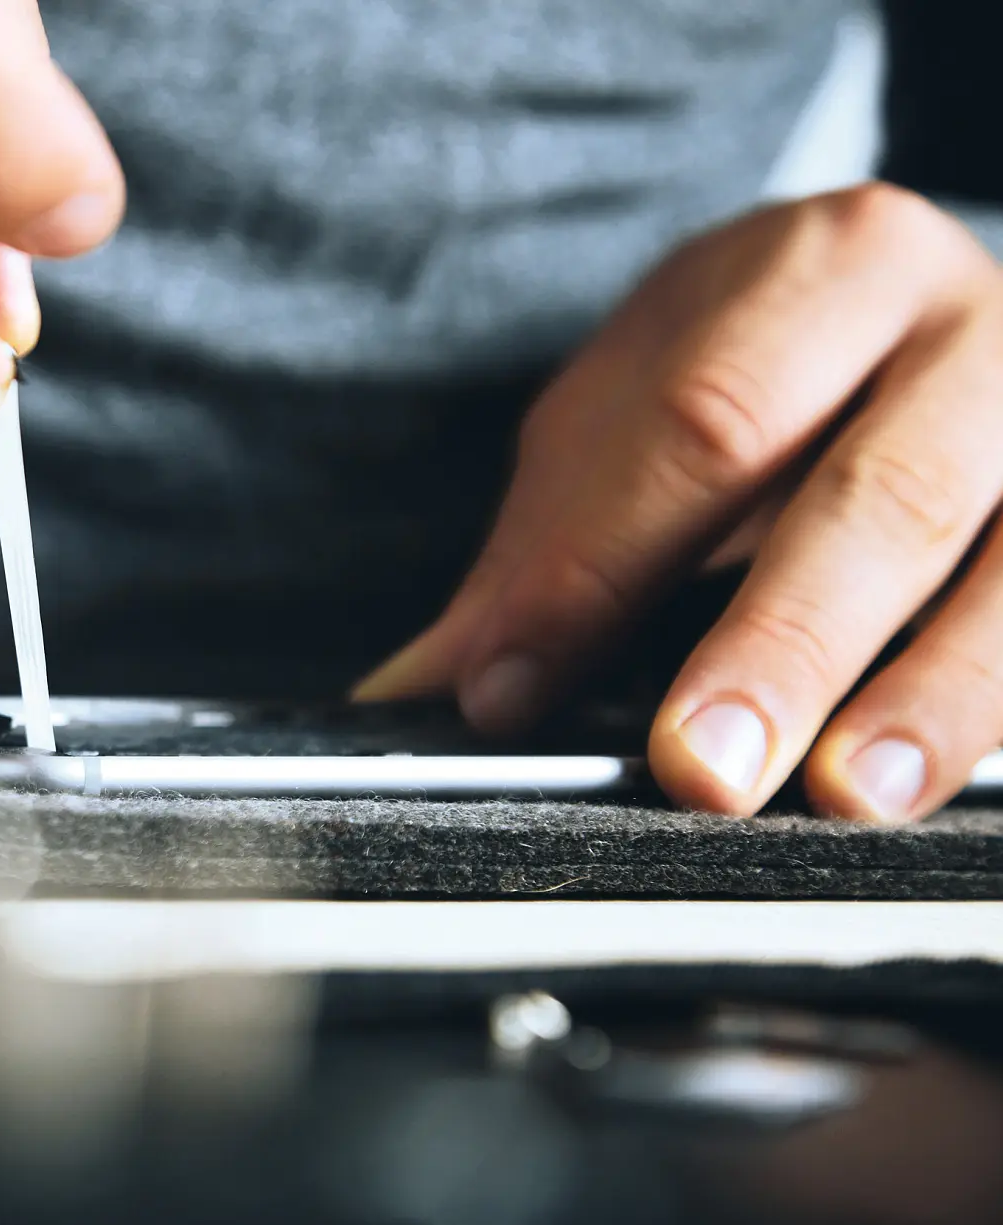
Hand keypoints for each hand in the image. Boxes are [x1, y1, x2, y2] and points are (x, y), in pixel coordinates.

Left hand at [355, 183, 1002, 820]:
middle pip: (885, 494)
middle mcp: (977, 330)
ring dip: (938, 694)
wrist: (923, 305)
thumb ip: (547, 545)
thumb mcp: (631, 411)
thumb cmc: (766, 363)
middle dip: (785, 641)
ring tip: (848, 796)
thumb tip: (438, 686)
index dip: (605, 567)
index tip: (512, 685)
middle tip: (702, 768)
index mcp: (835, 266)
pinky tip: (941, 783)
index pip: (712, 424)